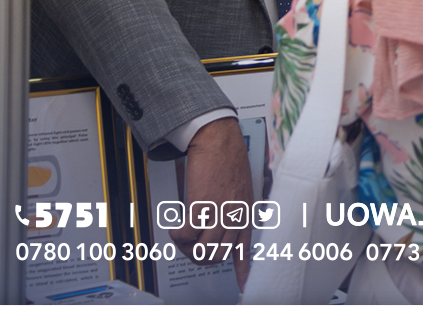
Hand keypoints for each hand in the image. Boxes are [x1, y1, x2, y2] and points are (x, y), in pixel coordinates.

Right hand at [169, 118, 253, 287]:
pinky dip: (178, 237)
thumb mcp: (241, 186)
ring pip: (203, 249)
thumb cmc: (228, 158)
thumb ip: (236, 206)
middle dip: (203, 257)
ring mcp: (219, 212)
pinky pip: (187, 235)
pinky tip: (175, 229)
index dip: (243, 269)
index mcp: (246, 211)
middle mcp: (235, 215)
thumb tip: (226, 220)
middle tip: (191, 247)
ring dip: (188, 248)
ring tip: (182, 237)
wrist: (218, 139)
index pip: (246, 247)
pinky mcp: (202, 206)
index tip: (243, 284)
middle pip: (219, 254)